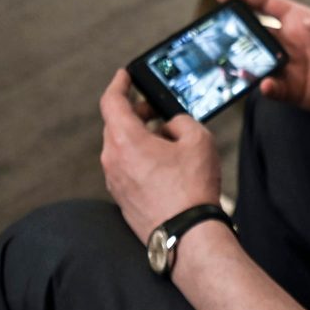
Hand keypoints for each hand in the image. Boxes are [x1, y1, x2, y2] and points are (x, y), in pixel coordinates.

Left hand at [100, 70, 220, 242]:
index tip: (124, 75)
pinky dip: (140, 157)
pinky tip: (165, 163)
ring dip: (139, 136)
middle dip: (134, 112)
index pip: (111, 102)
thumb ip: (181, 121)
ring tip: (167, 139)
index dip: (118, 84)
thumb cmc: (191, 187)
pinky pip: (126, 167)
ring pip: (121, 147)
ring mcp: (114, 182)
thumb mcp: (198, 139)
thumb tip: (170, 125)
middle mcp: (112, 160)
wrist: (186, 233)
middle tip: (155, 108)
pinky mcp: (122, 198)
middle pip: (115, 125)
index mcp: (125, 141)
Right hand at [215, 0, 309, 120]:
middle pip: (255, 35)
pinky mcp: (299, 93)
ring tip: (236, 64)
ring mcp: (295, 69)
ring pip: (258, 64)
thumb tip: (307, 24)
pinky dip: (266, 87)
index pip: (267, 5)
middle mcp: (294, 44)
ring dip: (245, 63)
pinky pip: (274, 90)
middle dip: (235, 34)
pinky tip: (267, 84)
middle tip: (220, 36)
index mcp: (304, 20)